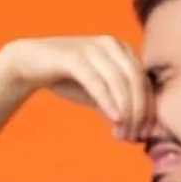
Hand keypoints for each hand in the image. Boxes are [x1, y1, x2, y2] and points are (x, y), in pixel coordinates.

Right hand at [3, 36, 154, 140]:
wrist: (30, 64)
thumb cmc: (70, 80)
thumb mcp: (101, 93)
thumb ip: (120, 105)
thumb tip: (142, 130)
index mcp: (123, 50)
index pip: (145, 81)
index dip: (150, 109)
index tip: (147, 134)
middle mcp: (111, 44)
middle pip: (136, 81)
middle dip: (139, 113)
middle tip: (135, 137)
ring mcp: (93, 48)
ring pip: (120, 82)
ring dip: (125, 112)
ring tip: (123, 135)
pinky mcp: (74, 57)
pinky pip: (97, 82)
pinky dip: (108, 102)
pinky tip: (114, 120)